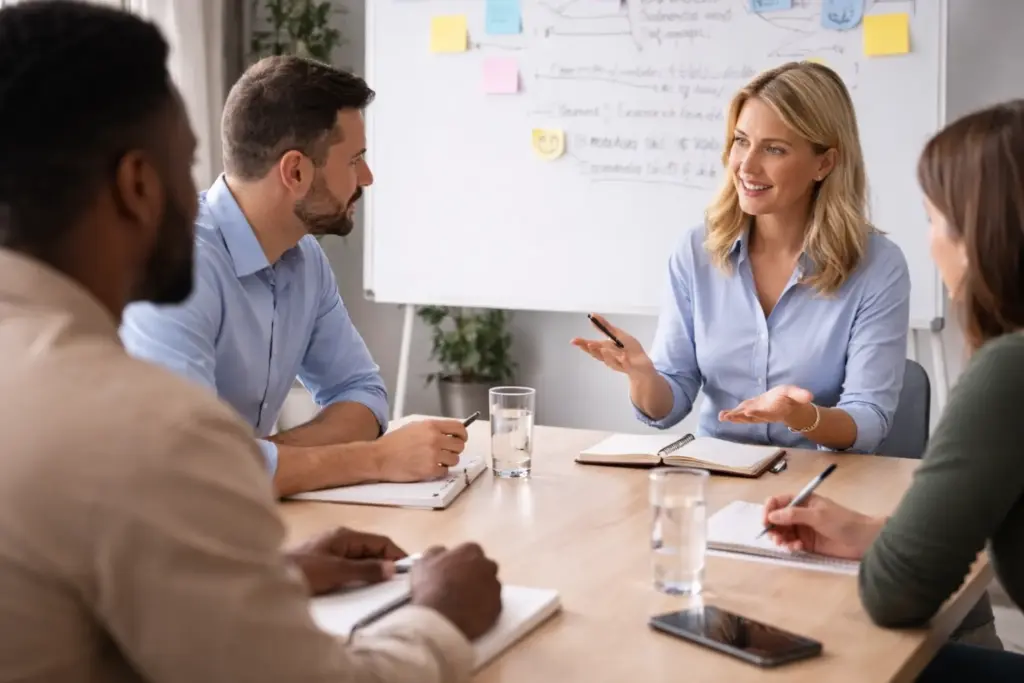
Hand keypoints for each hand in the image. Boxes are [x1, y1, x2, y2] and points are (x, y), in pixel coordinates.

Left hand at [286, 527, 406, 595]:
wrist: (266, 577)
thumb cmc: (302, 570)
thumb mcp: (337, 571)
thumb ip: (365, 570)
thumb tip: (391, 568)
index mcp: (345, 536)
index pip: (380, 541)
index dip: (395, 555)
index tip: (407, 571)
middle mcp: (340, 540)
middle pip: (371, 551)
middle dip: (384, 565)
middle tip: (395, 585)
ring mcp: (331, 552)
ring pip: (360, 560)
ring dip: (370, 573)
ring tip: (380, 589)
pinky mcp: (323, 565)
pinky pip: (348, 569)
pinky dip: (357, 577)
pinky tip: (359, 590)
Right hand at [374, 419, 467, 481]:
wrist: (379, 457)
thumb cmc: (393, 443)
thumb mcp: (414, 427)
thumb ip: (433, 429)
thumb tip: (449, 433)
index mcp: (431, 426)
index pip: (459, 428)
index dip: (462, 435)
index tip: (461, 439)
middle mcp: (434, 438)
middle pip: (460, 445)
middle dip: (455, 449)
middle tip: (446, 452)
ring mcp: (433, 454)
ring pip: (455, 459)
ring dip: (447, 461)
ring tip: (434, 460)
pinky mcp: (430, 469)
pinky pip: (445, 471)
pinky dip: (439, 471)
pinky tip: (428, 467)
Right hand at [410, 543, 501, 639]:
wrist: (440, 620)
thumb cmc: (429, 588)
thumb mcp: (422, 564)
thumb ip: (435, 553)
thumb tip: (443, 551)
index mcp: (470, 551)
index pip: (471, 551)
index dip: (461, 562)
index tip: (453, 571)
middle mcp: (488, 566)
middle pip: (485, 567)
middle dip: (476, 574)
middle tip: (460, 587)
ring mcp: (495, 587)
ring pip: (491, 587)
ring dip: (481, 592)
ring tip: (465, 604)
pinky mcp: (498, 608)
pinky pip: (493, 606)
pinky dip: (485, 609)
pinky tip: (471, 615)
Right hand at [570, 313, 654, 376]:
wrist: (642, 364)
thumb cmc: (629, 349)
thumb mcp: (617, 334)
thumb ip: (604, 326)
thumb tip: (592, 315)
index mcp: (605, 349)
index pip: (592, 346)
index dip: (582, 344)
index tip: (573, 341)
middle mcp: (609, 357)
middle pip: (598, 355)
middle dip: (593, 351)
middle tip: (589, 344)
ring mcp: (619, 363)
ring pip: (610, 361)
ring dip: (607, 356)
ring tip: (603, 349)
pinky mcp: (630, 367)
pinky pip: (626, 365)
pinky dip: (624, 362)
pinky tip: (623, 357)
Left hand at [719, 385, 813, 424]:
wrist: (789, 407)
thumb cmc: (791, 398)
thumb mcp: (797, 394)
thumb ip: (800, 395)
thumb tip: (809, 395)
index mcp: (773, 409)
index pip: (765, 411)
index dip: (757, 412)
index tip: (748, 411)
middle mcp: (763, 413)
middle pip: (750, 416)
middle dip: (740, 416)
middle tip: (729, 416)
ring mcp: (756, 414)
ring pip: (743, 417)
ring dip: (733, 417)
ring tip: (722, 417)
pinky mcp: (751, 412)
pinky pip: (741, 415)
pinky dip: (732, 415)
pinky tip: (722, 416)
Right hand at [762, 493, 882, 559]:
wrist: (863, 540)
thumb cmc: (843, 522)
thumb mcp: (817, 515)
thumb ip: (793, 515)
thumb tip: (772, 515)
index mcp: (803, 501)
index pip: (778, 501)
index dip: (769, 510)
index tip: (765, 521)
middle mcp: (800, 513)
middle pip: (777, 518)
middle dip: (773, 527)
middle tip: (774, 537)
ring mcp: (803, 529)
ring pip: (782, 532)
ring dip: (780, 538)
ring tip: (785, 544)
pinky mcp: (807, 543)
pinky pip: (791, 543)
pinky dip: (790, 546)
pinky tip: (798, 547)